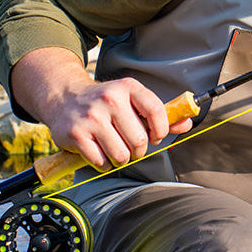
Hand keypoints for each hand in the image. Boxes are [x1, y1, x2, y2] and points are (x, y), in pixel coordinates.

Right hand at [11, 47, 191, 170]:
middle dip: (139, 150)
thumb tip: (187, 124)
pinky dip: (104, 164)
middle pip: (139, 140)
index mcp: (128, 87)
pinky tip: (100, 153)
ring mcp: (91, 117)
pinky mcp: (76, 134)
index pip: (156, 111)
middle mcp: (110, 99)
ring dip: (121, 159)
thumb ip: (161, 114)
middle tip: (131, 147)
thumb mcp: (133, 101)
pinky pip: (101, 161)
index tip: (155, 137)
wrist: (64, 98)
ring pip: (121, 154)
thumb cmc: (107, 104)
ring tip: (116, 150)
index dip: (161, 130)